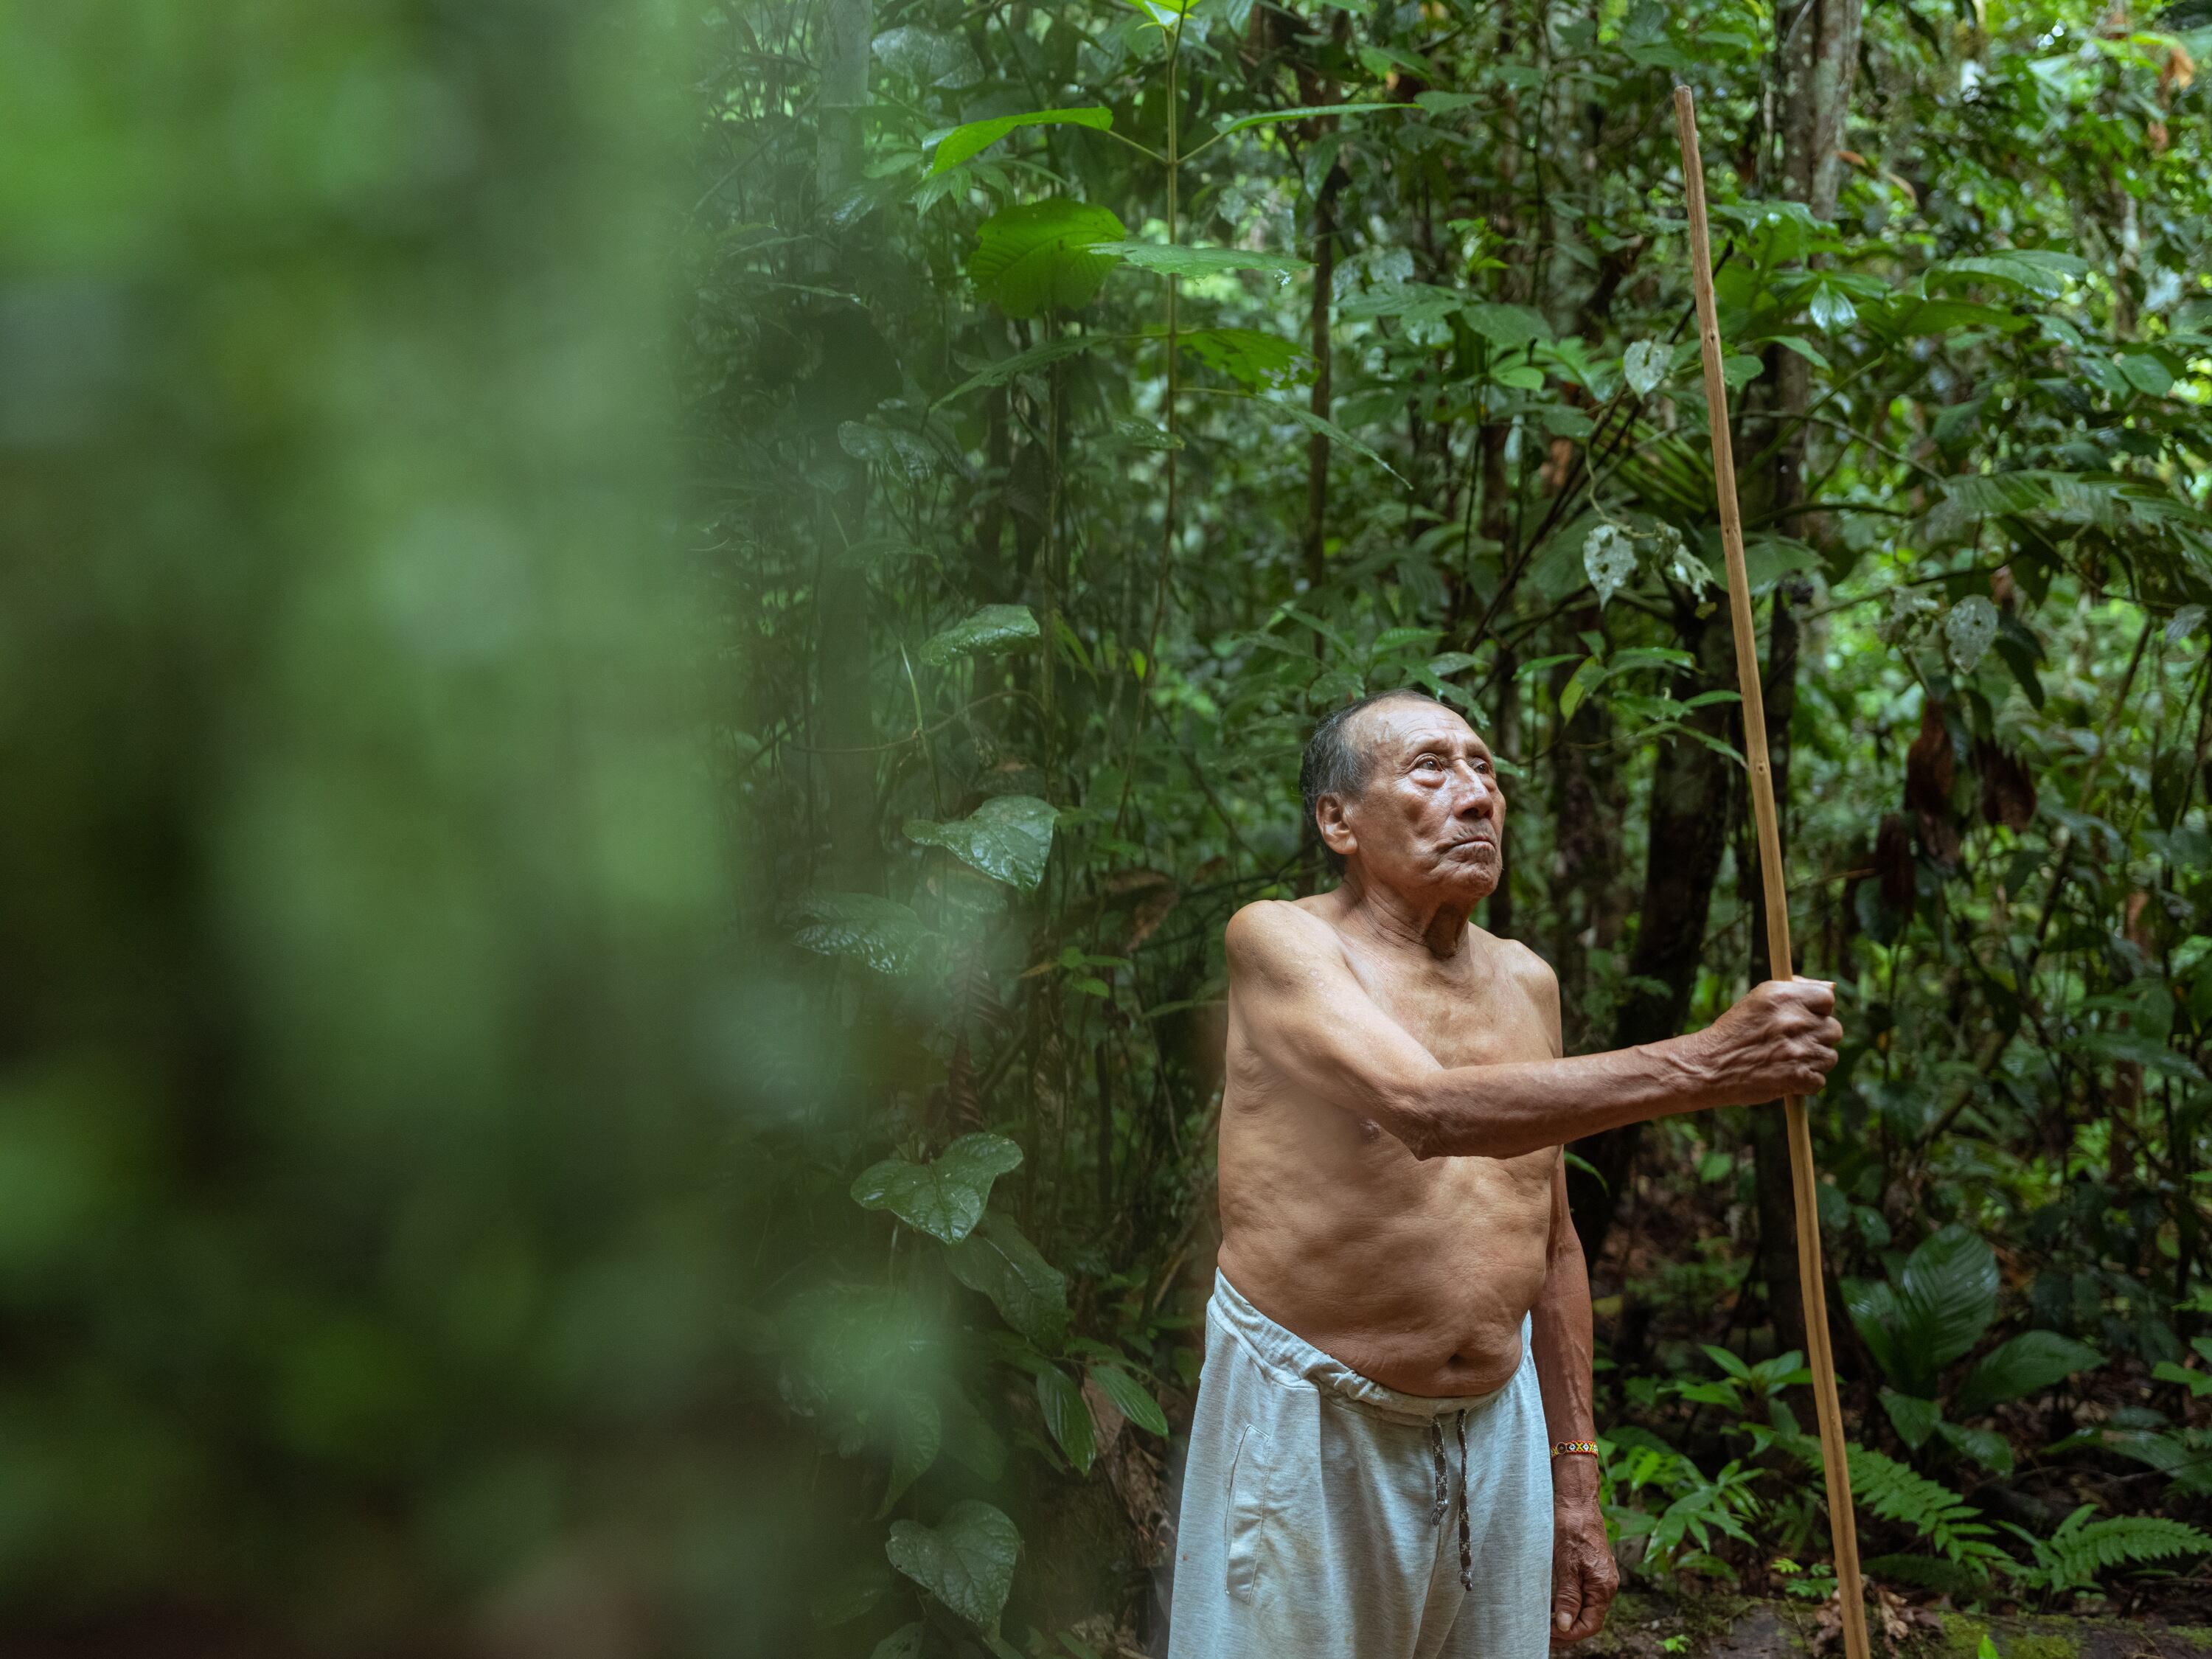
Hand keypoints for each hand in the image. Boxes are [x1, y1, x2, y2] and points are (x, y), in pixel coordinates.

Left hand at [1550, 1477, 1618, 1644]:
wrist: (1577, 1500)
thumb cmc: (1571, 1528)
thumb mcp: (1566, 1564)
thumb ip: (1568, 1596)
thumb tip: (1567, 1626)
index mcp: (1603, 1586)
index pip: (1591, 1624)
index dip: (1570, 1634)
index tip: (1549, 1634)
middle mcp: (1606, 1584)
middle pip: (1590, 1619)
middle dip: (1569, 1629)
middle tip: (1545, 1632)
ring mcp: (1601, 1577)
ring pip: (1587, 1607)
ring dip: (1569, 1617)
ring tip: (1547, 1621)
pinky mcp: (1593, 1569)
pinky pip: (1585, 1594)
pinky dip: (1571, 1603)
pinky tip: (1556, 1603)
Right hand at [1699, 976, 1841, 1104]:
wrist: (1709, 1066)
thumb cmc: (1734, 1032)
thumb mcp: (1760, 999)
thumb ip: (1797, 990)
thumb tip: (1833, 986)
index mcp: (1784, 997)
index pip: (1827, 998)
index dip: (1819, 1010)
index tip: (1806, 1018)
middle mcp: (1794, 1020)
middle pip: (1834, 1029)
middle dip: (1818, 1037)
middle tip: (1792, 1043)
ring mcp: (1799, 1050)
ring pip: (1829, 1056)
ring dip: (1812, 1061)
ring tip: (1786, 1061)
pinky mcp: (1799, 1077)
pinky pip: (1819, 1081)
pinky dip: (1804, 1083)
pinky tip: (1784, 1077)